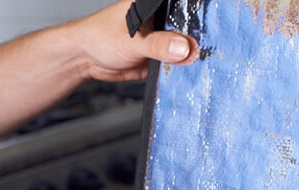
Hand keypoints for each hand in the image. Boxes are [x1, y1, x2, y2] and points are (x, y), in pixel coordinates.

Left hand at [68, 0, 198, 81]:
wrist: (85, 59)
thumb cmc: (100, 37)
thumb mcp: (132, 40)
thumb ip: (158, 44)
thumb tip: (184, 48)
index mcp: (157, 2)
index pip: (187, 5)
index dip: (199, 17)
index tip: (212, 30)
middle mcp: (163, 17)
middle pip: (192, 26)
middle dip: (199, 40)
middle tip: (205, 52)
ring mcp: (164, 37)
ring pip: (187, 46)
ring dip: (192, 57)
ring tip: (198, 63)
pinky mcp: (161, 56)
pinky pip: (177, 64)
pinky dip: (182, 70)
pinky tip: (189, 74)